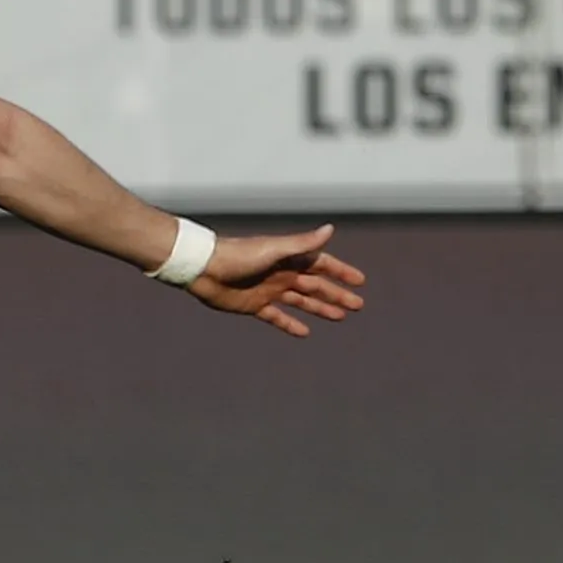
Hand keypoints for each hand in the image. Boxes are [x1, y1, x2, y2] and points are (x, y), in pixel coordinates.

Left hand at [185, 224, 366, 337]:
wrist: (202, 269)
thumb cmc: (237, 255)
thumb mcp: (273, 249)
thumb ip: (302, 243)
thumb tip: (331, 229)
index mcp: (288, 259)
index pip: (321, 265)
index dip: (341, 272)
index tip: (360, 282)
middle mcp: (281, 274)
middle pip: (315, 286)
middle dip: (337, 294)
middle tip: (358, 305)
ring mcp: (268, 290)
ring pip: (301, 301)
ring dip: (320, 308)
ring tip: (340, 318)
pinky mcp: (253, 305)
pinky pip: (277, 317)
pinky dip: (290, 324)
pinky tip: (305, 333)